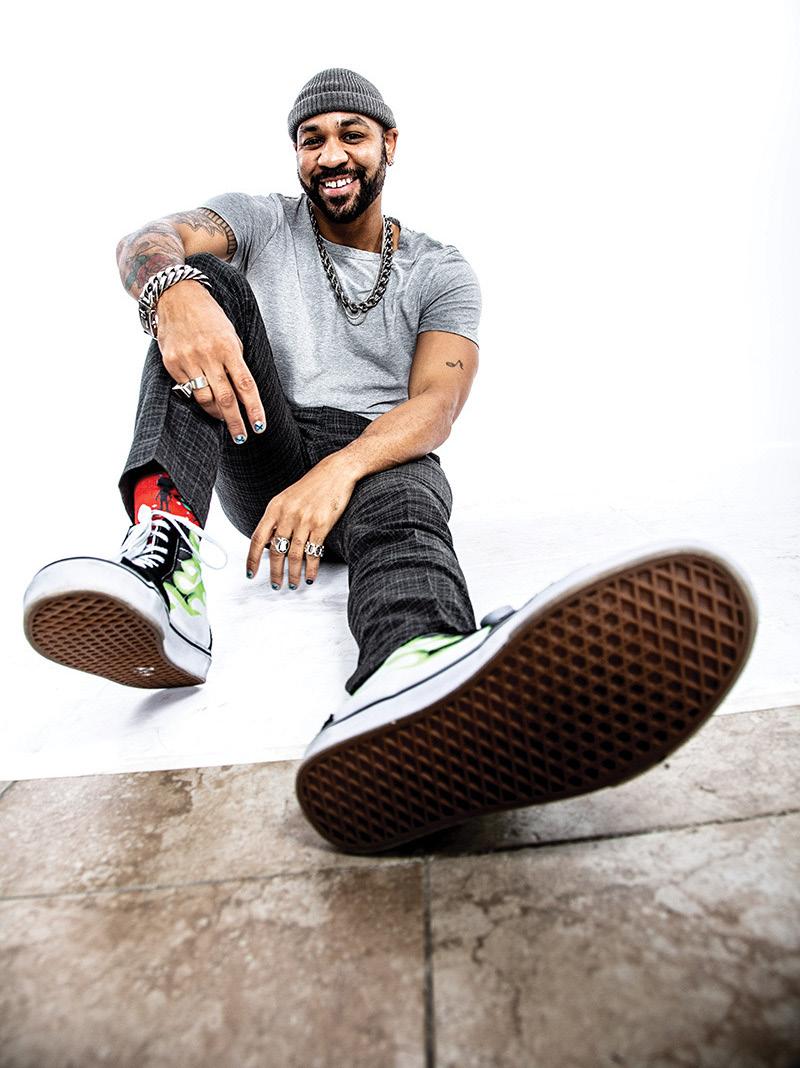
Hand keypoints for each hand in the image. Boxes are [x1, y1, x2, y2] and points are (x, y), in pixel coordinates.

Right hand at [156, 280, 266, 443]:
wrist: (176, 296)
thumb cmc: (209, 316)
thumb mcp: (230, 334)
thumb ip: (236, 361)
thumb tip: (242, 391)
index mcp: (228, 347)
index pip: (246, 385)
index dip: (254, 409)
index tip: (259, 426)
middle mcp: (208, 355)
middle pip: (225, 399)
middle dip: (235, 421)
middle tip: (241, 436)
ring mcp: (188, 360)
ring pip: (205, 399)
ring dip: (216, 413)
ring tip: (224, 418)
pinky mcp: (172, 364)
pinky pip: (188, 390)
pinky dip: (198, 397)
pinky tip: (204, 399)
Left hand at [247, 456, 358, 586]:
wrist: (335, 472)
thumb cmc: (312, 486)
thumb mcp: (287, 499)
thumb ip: (276, 519)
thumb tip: (268, 544)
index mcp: (275, 508)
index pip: (258, 538)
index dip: (252, 559)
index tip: (250, 574)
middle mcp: (287, 514)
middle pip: (276, 550)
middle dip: (275, 572)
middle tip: (276, 584)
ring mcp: (304, 520)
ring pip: (294, 555)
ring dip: (293, 573)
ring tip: (293, 584)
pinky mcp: (321, 525)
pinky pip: (313, 552)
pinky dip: (311, 568)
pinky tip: (310, 576)